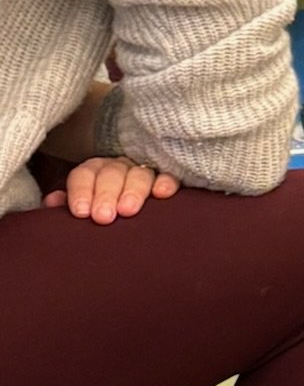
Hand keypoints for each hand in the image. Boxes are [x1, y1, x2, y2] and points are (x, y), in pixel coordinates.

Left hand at [43, 157, 178, 224]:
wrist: (127, 213)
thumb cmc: (101, 212)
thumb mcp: (82, 208)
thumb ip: (66, 204)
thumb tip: (53, 202)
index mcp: (94, 172)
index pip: (84, 174)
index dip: (82, 191)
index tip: (82, 212)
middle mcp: (118, 168)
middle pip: (112, 173)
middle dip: (107, 194)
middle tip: (104, 217)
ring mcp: (144, 172)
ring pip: (139, 174)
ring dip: (134, 191)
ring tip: (128, 210)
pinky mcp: (168, 179)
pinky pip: (169, 177)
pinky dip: (165, 183)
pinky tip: (162, 194)